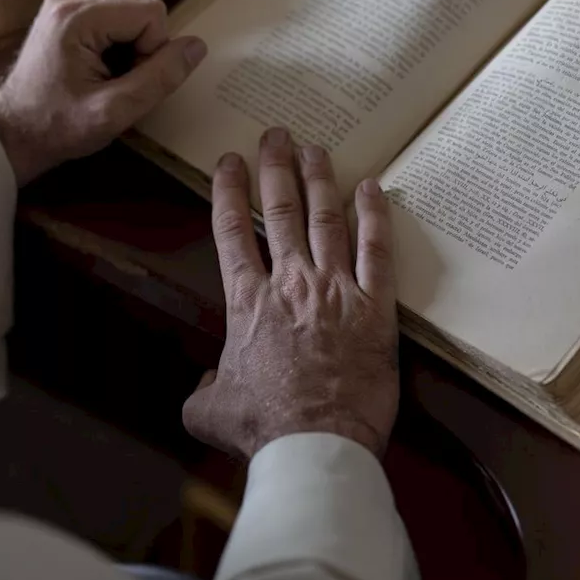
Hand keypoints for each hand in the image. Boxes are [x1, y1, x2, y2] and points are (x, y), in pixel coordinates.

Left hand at [0, 0, 206, 185]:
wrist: (11, 134)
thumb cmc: (58, 127)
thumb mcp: (115, 111)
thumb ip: (159, 77)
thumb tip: (197, 46)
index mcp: (79, 14)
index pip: (152, 15)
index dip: (153, 53)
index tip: (126, 84)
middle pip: (142, 15)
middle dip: (141, 53)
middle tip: (113, 87)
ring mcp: (66, 2)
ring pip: (131, 20)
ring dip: (129, 54)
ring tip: (101, 82)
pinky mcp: (66, 13)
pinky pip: (115, 24)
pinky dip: (115, 50)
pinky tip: (94, 74)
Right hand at [183, 127, 398, 459]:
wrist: (316, 444)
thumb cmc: (261, 428)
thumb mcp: (209, 411)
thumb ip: (203, 388)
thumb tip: (207, 381)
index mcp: (247, 302)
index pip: (231, 231)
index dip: (228, 190)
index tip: (228, 162)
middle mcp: (291, 284)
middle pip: (280, 211)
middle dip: (275, 168)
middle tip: (276, 136)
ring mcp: (336, 290)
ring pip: (326, 219)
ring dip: (319, 179)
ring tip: (316, 149)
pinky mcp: (375, 308)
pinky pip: (377, 250)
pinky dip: (375, 215)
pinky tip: (372, 188)